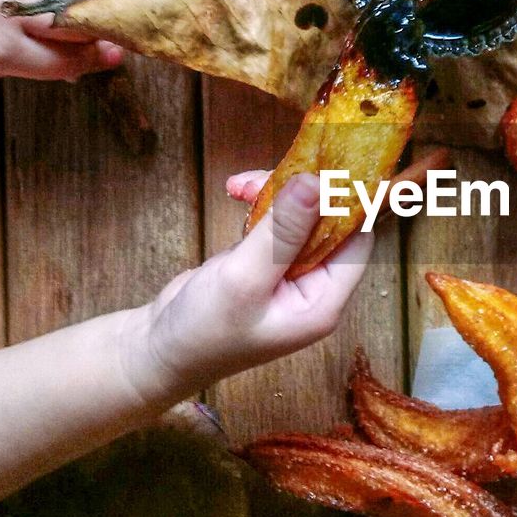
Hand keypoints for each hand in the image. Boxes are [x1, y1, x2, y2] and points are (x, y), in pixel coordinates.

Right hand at [123, 172, 372, 400]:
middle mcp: (314, 287)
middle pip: (328, 223)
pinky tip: (236, 193)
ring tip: (239, 185)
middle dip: (301, 193)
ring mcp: (289, 273)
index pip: (356, 242)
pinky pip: (276, 222)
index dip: (346, 204)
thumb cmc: (203, 329)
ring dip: (274, 192)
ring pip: (300, 217)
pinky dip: (258, 203)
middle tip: (267, 174)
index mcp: (324, 301)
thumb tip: (317, 183)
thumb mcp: (243, 278)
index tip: (326, 167)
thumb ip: (282, 231)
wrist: (160, 350)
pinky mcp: (265, 261)